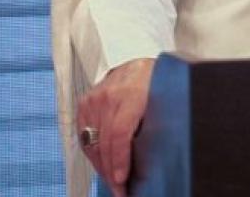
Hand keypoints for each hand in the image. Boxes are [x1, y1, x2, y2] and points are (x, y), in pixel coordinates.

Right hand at [76, 56, 154, 196]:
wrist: (141, 66)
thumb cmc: (157, 84)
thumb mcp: (165, 99)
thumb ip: (158, 124)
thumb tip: (161, 157)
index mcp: (132, 91)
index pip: (119, 133)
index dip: (119, 161)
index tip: (122, 180)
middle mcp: (109, 93)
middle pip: (104, 142)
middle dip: (111, 171)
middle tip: (120, 190)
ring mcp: (94, 97)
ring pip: (92, 143)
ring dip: (102, 167)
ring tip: (114, 182)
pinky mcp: (85, 103)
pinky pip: (85, 137)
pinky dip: (94, 155)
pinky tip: (104, 165)